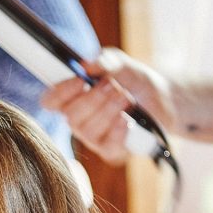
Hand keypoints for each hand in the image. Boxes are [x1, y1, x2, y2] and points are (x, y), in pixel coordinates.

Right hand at [41, 48, 174, 164]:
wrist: (161, 98)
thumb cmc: (133, 80)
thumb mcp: (120, 63)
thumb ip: (103, 61)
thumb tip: (86, 65)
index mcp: (72, 98)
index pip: (51, 101)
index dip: (61, 92)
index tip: (81, 80)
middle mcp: (78, 120)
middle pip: (70, 116)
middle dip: (94, 99)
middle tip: (113, 85)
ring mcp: (93, 138)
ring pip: (87, 131)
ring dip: (108, 111)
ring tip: (126, 97)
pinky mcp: (111, 151)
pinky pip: (107, 146)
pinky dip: (118, 130)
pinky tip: (127, 119)